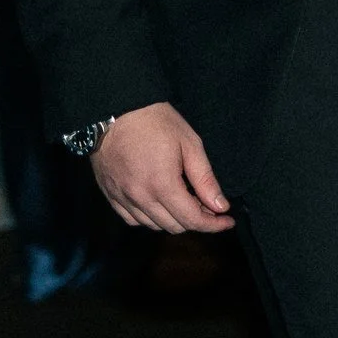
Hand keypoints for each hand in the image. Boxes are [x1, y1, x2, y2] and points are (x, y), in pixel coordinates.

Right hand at [90, 101, 232, 232]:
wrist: (115, 112)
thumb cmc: (156, 123)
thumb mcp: (190, 145)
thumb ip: (205, 180)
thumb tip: (220, 206)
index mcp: (162, 185)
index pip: (191, 219)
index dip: (213, 225)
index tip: (228, 221)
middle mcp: (139, 197)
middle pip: (173, 226)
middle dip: (196, 220)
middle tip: (209, 205)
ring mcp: (122, 198)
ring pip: (153, 226)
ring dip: (174, 220)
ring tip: (187, 202)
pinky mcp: (110, 196)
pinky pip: (133, 220)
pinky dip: (151, 219)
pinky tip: (161, 204)